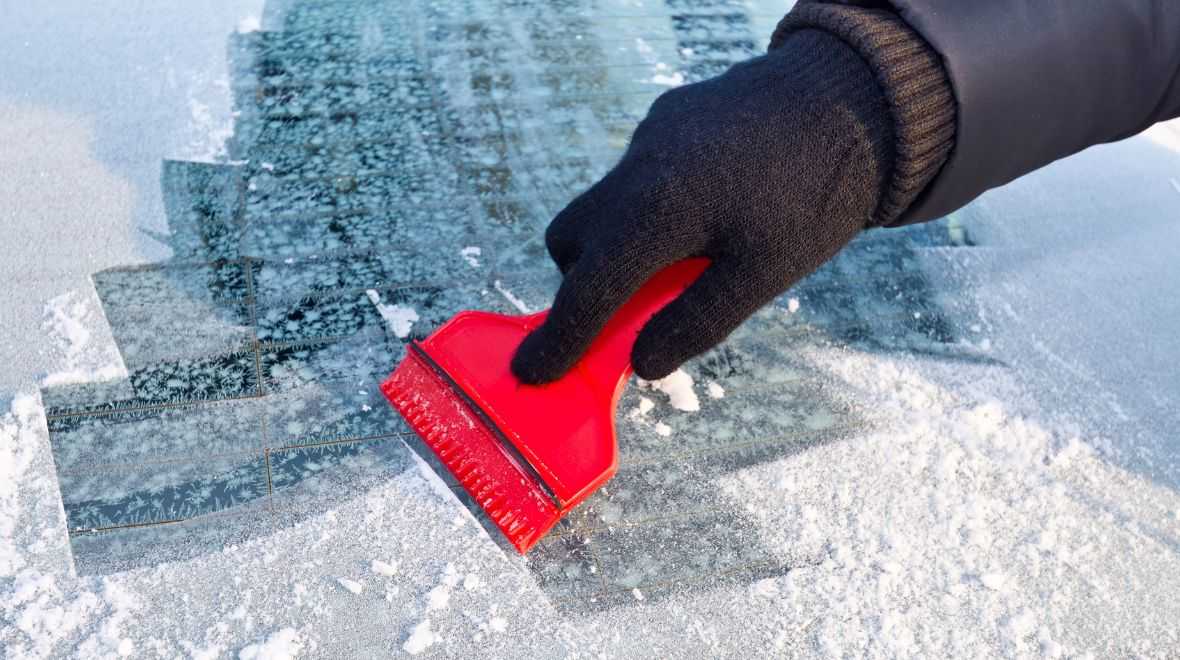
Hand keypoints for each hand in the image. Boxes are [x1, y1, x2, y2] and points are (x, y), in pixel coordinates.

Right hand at [511, 29, 894, 383]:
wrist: (854, 96)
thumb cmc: (816, 193)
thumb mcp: (764, 274)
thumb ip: (696, 321)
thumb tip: (641, 364)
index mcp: (658, 211)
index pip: (588, 290)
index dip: (560, 339)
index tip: (533, 372)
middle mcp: (638, 169)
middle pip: (571, 240)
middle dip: (584, 284)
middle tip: (630, 312)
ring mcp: (649, 138)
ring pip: (602, 205)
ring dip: (620, 245)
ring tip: (685, 260)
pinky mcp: (667, 120)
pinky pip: (634, 176)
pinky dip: (648, 209)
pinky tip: (708, 210)